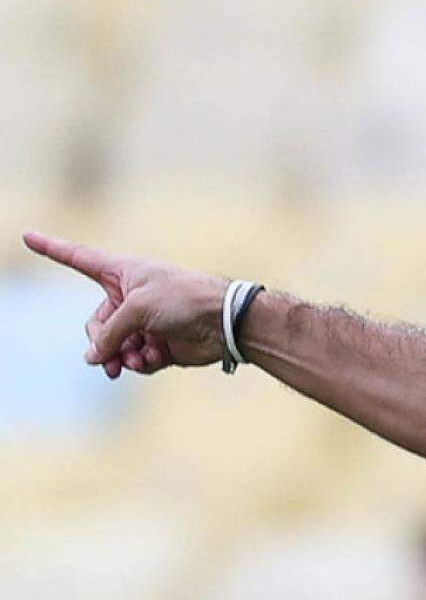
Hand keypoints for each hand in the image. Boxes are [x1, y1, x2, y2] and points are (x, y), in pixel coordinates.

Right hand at [22, 232, 227, 377]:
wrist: (224, 322)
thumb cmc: (184, 299)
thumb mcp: (138, 309)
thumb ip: (109, 333)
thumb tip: (92, 358)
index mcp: (122, 272)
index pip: (78, 259)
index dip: (52, 249)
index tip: (28, 236)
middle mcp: (130, 296)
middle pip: (96, 324)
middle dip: (101, 342)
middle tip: (113, 354)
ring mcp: (144, 322)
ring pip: (113, 347)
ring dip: (118, 357)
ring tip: (130, 363)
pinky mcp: (158, 344)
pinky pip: (134, 359)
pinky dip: (139, 363)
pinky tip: (150, 360)